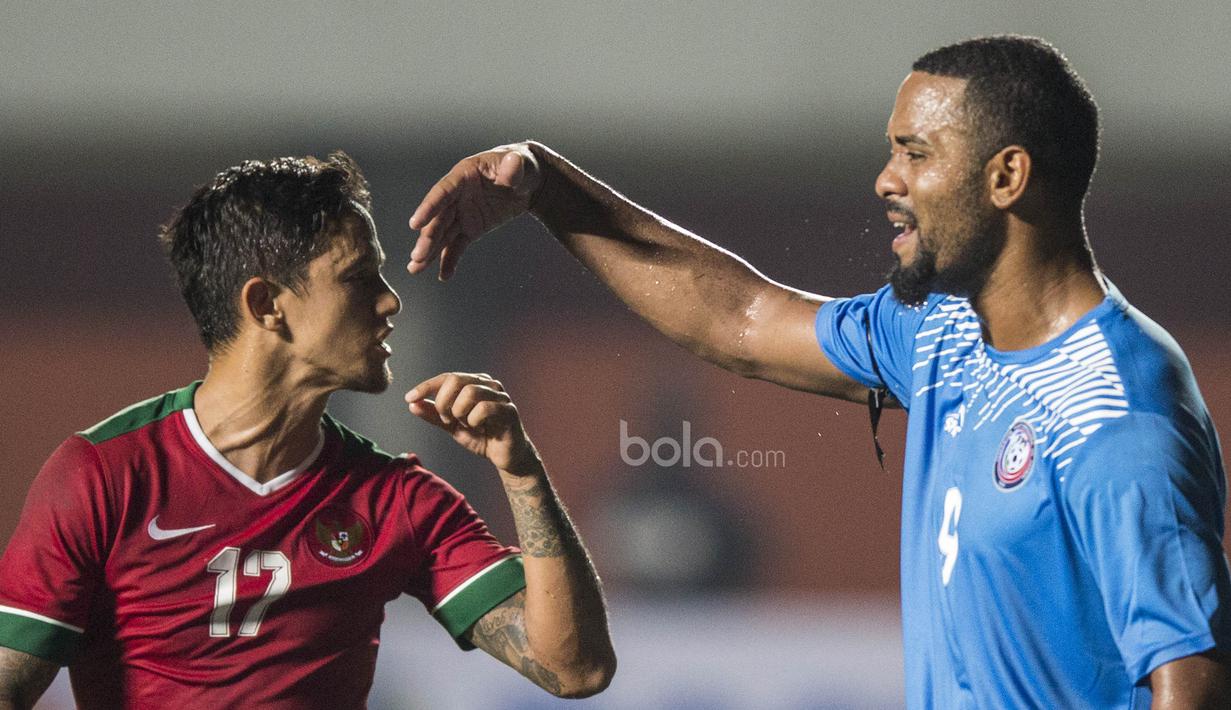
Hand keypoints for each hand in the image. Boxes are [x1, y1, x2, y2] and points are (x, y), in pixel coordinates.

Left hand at [405, 372, 540, 474]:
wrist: (506, 457)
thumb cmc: (482, 437)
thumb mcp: (452, 426)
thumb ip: (434, 415)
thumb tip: (412, 404)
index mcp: (475, 383)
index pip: (447, 377)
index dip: (427, 386)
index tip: (409, 398)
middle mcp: (488, 384)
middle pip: (456, 380)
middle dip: (443, 402)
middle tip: (447, 420)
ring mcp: (500, 396)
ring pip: (470, 392)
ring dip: (459, 412)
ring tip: (465, 424)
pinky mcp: (509, 411)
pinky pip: (484, 408)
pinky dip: (474, 420)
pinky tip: (478, 428)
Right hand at [408, 143, 542, 280]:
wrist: (528, 180)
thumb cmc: (521, 165)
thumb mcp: (519, 163)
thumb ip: (513, 166)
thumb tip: (512, 164)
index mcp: (464, 176)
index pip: (443, 192)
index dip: (429, 207)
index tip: (414, 224)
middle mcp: (457, 195)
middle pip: (439, 218)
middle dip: (428, 238)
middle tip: (418, 257)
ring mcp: (463, 213)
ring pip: (443, 234)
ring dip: (430, 251)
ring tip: (415, 269)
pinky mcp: (471, 228)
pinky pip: (458, 245)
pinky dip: (450, 260)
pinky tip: (444, 275)